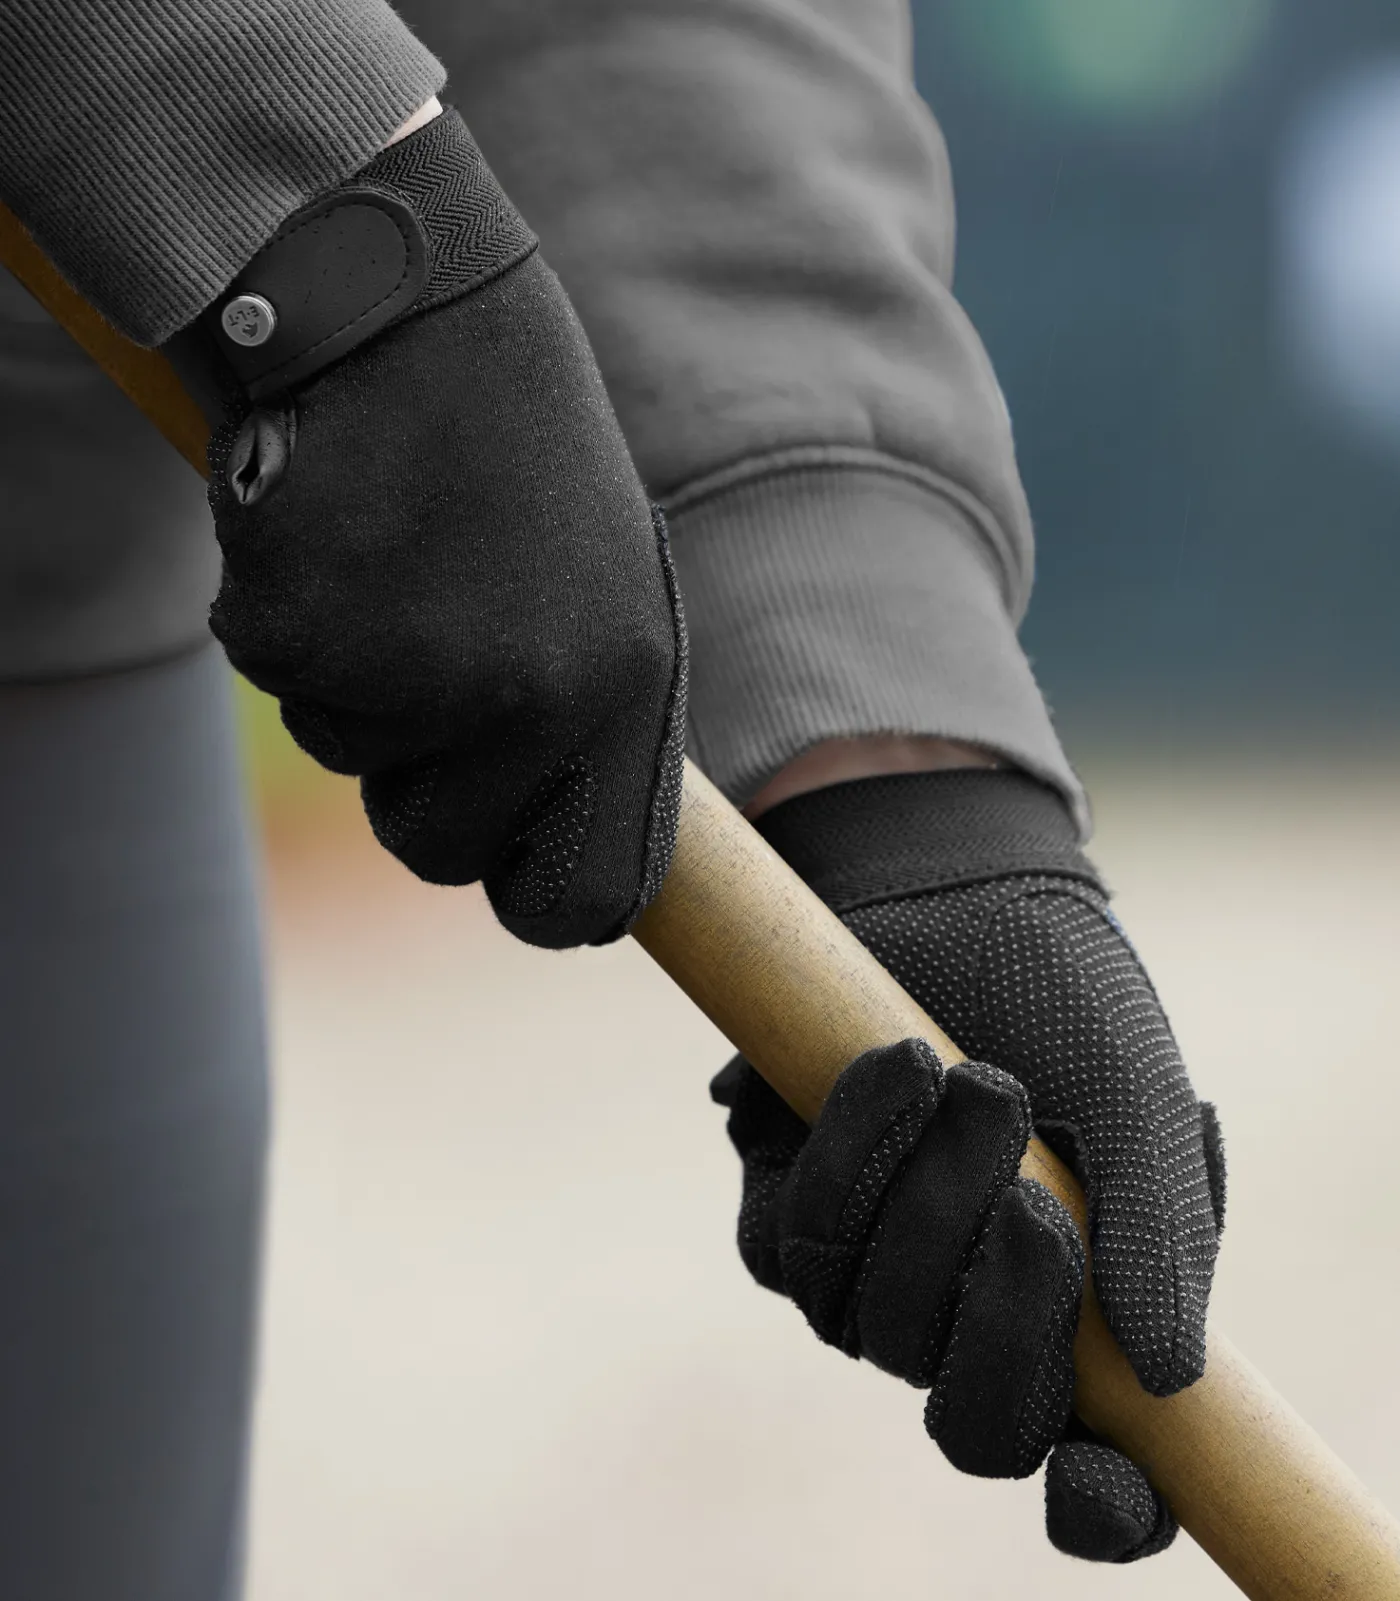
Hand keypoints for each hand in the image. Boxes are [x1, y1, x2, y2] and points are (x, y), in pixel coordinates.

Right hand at [176, 107, 685, 947]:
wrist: (411, 295)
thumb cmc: (516, 445)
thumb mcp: (607, 589)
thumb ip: (589, 724)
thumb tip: (586, 870)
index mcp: (627, 692)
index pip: (585, 896)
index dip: (537, 893)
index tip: (512, 861)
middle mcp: (536, 700)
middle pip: (439, 848)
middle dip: (417, 773)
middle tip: (430, 641)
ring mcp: (417, 669)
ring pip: (349, 753)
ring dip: (354, 670)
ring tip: (398, 548)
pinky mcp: (303, 627)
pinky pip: (274, 670)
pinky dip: (284, 607)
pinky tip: (333, 519)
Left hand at [712, 767, 1224, 1560]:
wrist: (962, 895)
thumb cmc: (1070, 1007)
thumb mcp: (1144, 1105)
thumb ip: (1165, 1231)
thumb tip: (1170, 1375)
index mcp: (1081, 1324)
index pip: (1093, 1479)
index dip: (1102, 1508)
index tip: (1102, 1481)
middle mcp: (968, 1324)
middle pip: (969, 1418)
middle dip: (1004, 1311)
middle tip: (1038, 1195)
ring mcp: (872, 1278)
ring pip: (871, 1323)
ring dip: (929, 1199)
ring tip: (976, 1077)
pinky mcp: (786, 1214)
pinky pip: (790, 1241)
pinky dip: (851, 1152)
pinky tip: (896, 1062)